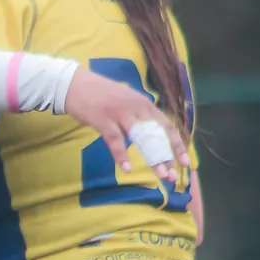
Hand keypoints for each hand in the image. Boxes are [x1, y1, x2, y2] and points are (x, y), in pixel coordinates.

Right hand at [63, 69, 190, 182]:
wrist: (74, 84)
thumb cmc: (99, 95)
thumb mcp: (126, 100)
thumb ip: (138, 114)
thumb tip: (150, 133)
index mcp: (143, 103)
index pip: (166, 125)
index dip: (177, 144)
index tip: (185, 162)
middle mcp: (136, 107)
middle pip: (157, 135)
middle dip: (167, 156)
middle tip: (172, 175)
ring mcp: (120, 113)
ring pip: (142, 138)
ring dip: (153, 158)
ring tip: (161, 175)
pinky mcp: (103, 119)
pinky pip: (115, 140)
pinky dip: (122, 155)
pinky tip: (127, 168)